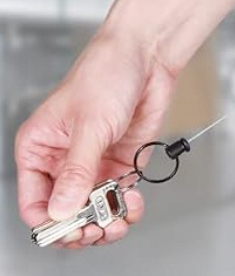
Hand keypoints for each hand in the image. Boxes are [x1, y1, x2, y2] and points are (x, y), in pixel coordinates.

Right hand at [15, 29, 176, 247]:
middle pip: (65, 211)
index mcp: (40, 147)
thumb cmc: (107, 73)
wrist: (147, 57)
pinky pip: (118, 195)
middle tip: (98, 229)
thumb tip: (61, 211)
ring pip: (93, 209)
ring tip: (118, 221)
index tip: (73, 230)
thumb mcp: (90, 124)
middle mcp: (65, 159)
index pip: (35, 201)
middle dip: (81, 226)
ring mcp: (95, 162)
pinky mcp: (121, 161)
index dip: (51, 222)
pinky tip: (132, 203)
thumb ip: (77, 170)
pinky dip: (125, 207)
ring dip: (106, 221)